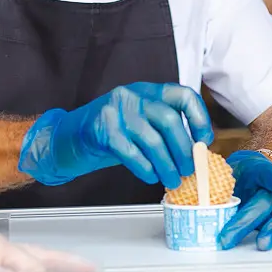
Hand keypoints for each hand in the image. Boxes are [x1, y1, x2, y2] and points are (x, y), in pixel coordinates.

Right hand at [18, 83, 213, 190]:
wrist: (67, 137)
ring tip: (173, 181)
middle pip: (170, 120)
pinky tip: (150, 177)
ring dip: (167, 165)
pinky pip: (131, 152)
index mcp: (149, 91)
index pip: (183, 95)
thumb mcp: (141, 123)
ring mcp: (116, 111)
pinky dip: (145, 168)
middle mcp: (134, 95)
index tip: (204, 141)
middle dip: (184, 150)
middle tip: (189, 170)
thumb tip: (195, 154)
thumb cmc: (112, 133)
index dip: (199, 118)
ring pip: (152, 140)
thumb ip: (165, 131)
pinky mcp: (102, 130)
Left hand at [218, 150, 271, 249]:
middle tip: (227, 237)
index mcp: (258, 169)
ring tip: (263, 243)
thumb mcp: (225, 168)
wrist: (261, 170)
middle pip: (264, 204)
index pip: (271, 174)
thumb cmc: (242, 173)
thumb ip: (210, 181)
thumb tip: (188, 195)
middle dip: (244, 222)